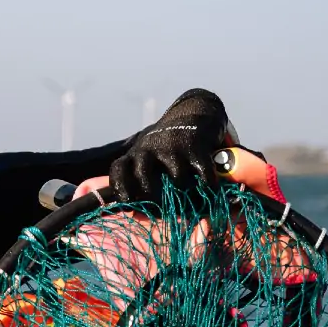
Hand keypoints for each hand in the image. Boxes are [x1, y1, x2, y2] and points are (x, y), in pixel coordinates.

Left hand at [108, 89, 234, 203]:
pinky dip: (207, 187)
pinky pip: (202, 176)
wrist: (193, 113)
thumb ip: (138, 180)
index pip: (118, 169)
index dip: (120, 188)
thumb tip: (134, 214)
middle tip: (161, 207)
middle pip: (143, 178)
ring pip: (175, 181)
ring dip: (184, 194)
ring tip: (189, 199)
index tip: (127, 202)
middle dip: (152, 197)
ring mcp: (172, 148)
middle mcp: (149, 149)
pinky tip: (209, 190)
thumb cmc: (166, 147)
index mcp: (134, 154)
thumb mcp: (146, 156)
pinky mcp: (195, 148)